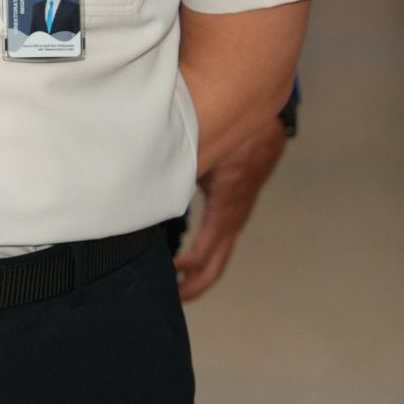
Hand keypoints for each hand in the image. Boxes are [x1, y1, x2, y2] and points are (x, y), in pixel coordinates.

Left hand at [174, 117, 288, 300]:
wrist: (257, 106)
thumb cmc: (225, 126)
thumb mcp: (199, 151)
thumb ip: (176, 172)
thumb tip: (147, 190)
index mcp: (228, 204)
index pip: (209, 249)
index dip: (190, 268)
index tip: (171, 276)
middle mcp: (237, 210)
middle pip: (219, 258)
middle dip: (199, 280)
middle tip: (177, 297)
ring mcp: (241, 203)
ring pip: (223, 244)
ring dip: (204, 264)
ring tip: (181, 278)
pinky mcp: (239, 193)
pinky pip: (224, 228)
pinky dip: (210, 244)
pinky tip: (193, 247)